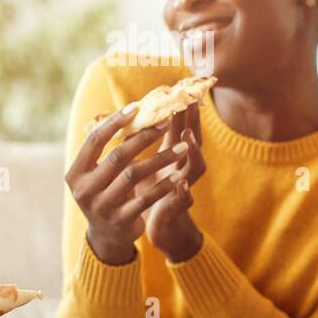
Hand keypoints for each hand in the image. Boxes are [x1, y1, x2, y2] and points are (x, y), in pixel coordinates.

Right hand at [65, 105, 189, 264]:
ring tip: (183, 147)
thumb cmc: (105, 194)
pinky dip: (164, 186)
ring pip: (134, 175)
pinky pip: (146, 198)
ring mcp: (102, 206)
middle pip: (118, 156)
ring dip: (161, 159)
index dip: (115, 122)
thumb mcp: (97, 175)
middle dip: (145, 137)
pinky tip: (180, 175)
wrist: (107, 237)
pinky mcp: (121, 220)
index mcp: (75, 172)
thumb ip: (107, 151)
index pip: (94, 140)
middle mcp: (85, 189)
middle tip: (166, 122)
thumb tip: (129, 114)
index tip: (137, 106)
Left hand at [141, 102, 206, 263]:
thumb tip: (123, 117)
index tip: (180, 89)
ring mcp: (183, 188)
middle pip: (193, 142)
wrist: (161, 228)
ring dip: (193, 152)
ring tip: (189, 138)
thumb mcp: (144, 166)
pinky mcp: (177, 209)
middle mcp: (181, 169)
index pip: (178, 128)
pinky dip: (183, 193)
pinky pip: (184, 200)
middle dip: (192, 122)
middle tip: (190, 102)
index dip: (180, 111)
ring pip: (195, 168)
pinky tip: (180, 186)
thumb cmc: (151, 194)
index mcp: (171, 157)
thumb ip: (140, 145)